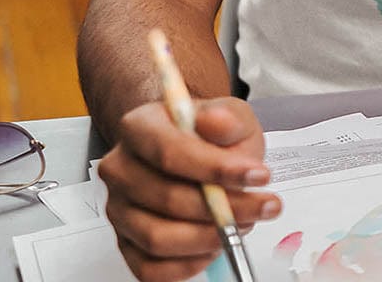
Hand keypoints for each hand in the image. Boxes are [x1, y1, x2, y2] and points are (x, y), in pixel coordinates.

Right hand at [99, 96, 280, 281]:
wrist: (197, 154)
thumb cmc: (211, 136)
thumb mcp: (232, 116)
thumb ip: (228, 118)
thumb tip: (217, 122)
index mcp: (139, 127)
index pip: (169, 152)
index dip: (214, 168)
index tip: (258, 175)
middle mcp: (121, 168)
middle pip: (167, 198)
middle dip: (223, 208)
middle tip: (262, 205)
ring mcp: (120, 209)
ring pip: (158, 238)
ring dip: (209, 238)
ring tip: (242, 224)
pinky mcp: (127, 243)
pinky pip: (151, 269)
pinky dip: (188, 264)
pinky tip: (214, 246)